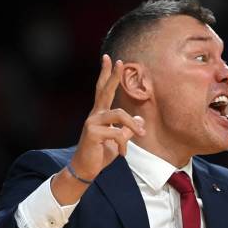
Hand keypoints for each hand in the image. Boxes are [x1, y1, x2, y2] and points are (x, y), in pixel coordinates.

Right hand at [70, 54, 145, 180]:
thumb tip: (140, 120)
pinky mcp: (93, 133)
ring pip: (119, 114)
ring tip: (141, 134)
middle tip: (119, 61)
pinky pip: (116, 133)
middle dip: (113, 76)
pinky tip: (123, 154)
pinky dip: (124, 144)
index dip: (106, 74)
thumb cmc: (100, 154)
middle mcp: (94, 115)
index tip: (110, 59)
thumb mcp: (118, 141)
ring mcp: (92, 122)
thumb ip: (127, 129)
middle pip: (104, 91)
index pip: (102, 90)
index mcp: (100, 114)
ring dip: (133, 125)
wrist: (86, 169)